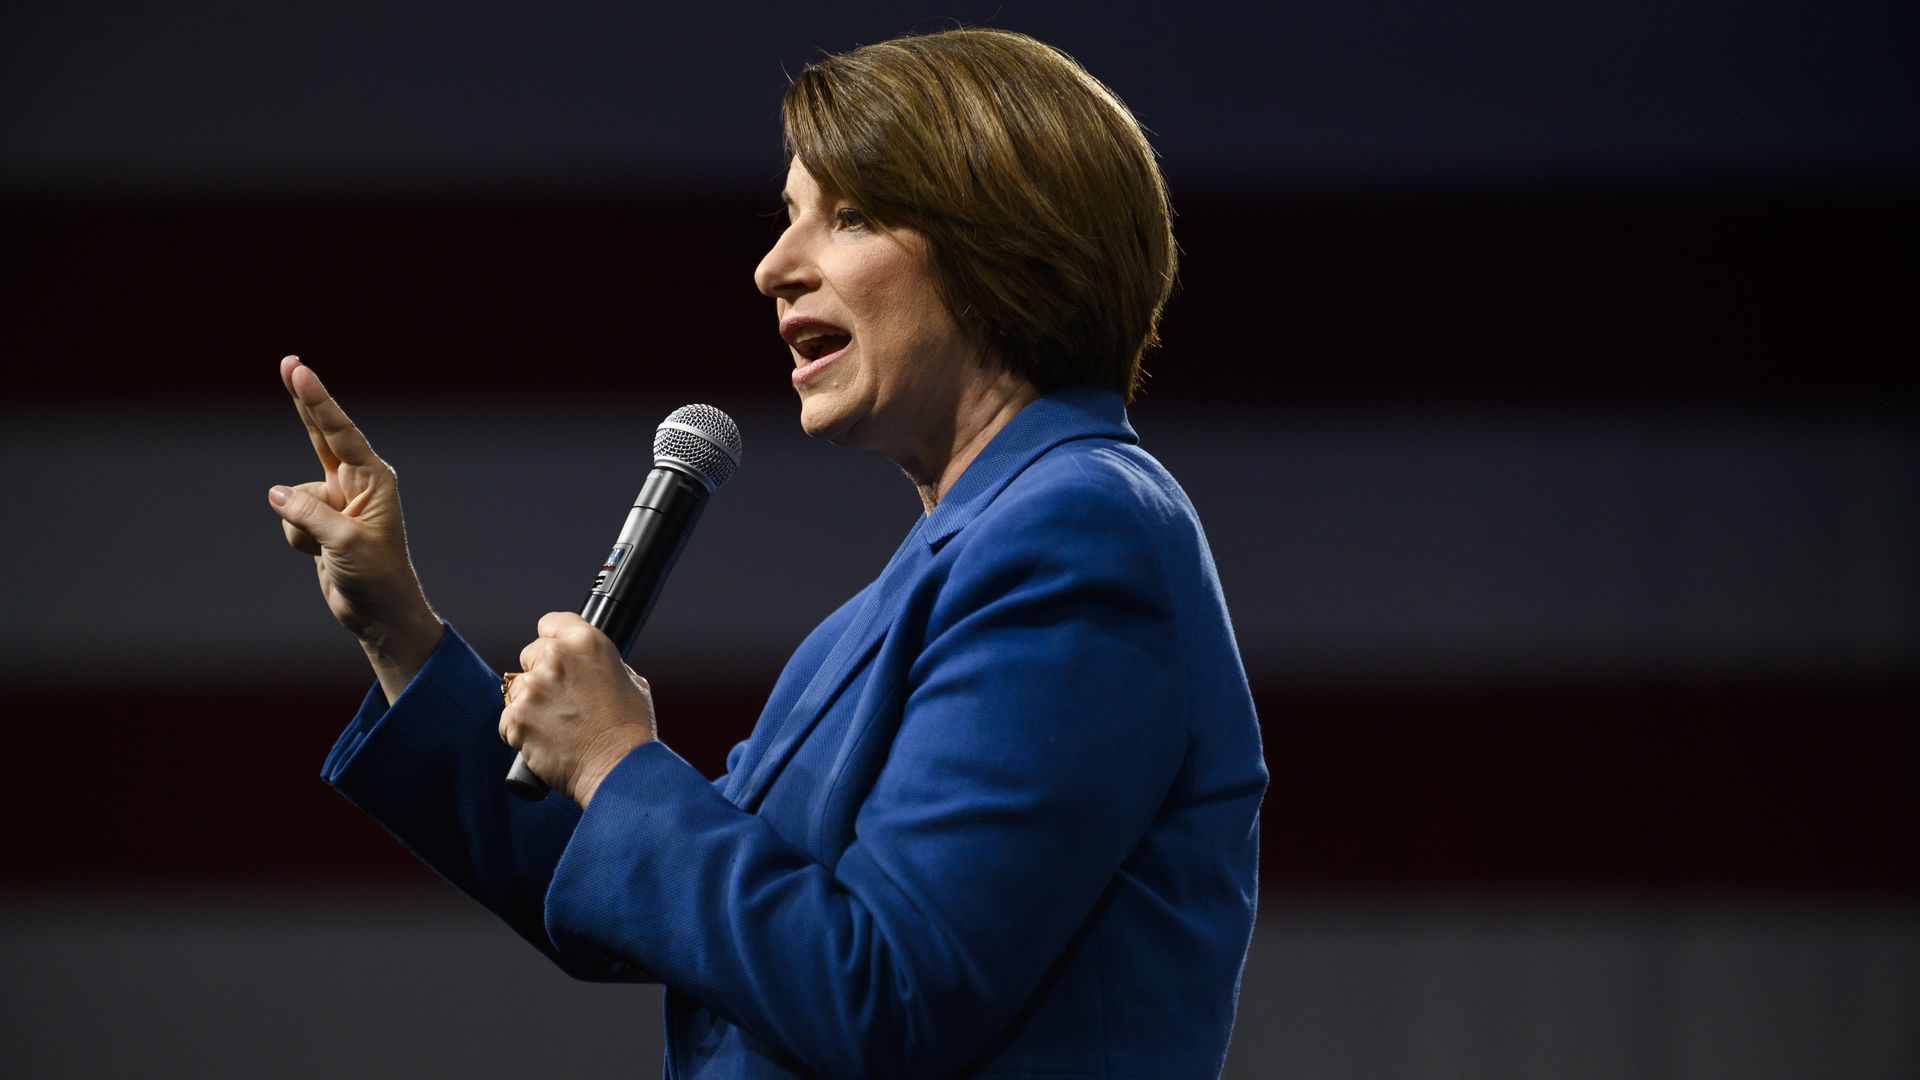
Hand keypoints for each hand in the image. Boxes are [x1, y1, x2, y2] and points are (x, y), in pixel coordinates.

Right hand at [268, 356, 440, 696]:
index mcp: (374, 479)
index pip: (339, 432)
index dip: (316, 400)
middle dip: (305, 401)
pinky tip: (321, 554)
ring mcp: (336, 500)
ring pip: (293, 496)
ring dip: (300, 524)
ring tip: (332, 549)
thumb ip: (309, 513)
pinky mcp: (321, 520)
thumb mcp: (344, 543)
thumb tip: (275, 493)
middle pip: (321, 434)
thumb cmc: (376, 576)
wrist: (379, 612)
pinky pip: (290, 518)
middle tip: (289, 362)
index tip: (298, 370)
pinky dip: (297, 537)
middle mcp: (356, 482)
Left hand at [501, 612, 657, 805]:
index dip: (552, 639)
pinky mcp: (517, 718)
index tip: (554, 655)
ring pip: (516, 689)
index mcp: (586, 642)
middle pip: (529, 655)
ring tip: (556, 726)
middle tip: (561, 701)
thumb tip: (587, 667)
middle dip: (540, 675)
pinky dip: (520, 731)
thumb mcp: (630, 681)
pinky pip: (507, 720)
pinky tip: (545, 740)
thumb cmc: (630, 730)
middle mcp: (556, 658)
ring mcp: (533, 688)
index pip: (551, 622)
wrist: (618, 768)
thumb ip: (601, 665)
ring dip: (529, 704)